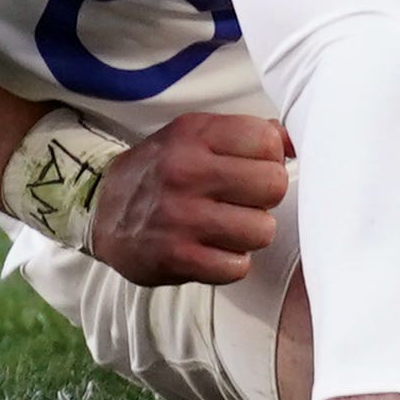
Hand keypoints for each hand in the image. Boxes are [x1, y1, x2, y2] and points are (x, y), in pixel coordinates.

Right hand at [90, 112, 288, 286]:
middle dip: (266, 197)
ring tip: (230, 227)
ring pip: (262, 230)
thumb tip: (297, 141)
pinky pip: (238, 266)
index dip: (270, 158)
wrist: (102, 210)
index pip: (268, 142)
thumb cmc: (165, 170)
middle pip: (273, 185)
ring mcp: (180, 216)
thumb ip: (249, 134)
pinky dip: (231, 263)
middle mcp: (186, 171)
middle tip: (244, 200)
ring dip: (251, 233)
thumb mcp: (197, 136)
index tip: (253, 167)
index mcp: (195, 133)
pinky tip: (214, 250)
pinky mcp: (176, 257)